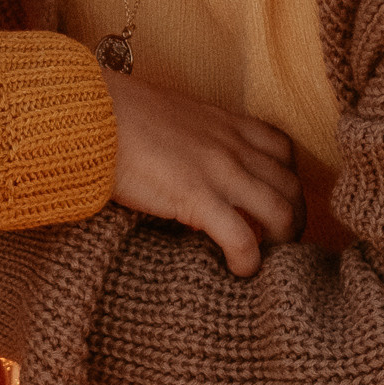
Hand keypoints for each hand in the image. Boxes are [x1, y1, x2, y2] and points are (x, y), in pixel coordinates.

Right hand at [104, 73, 299, 276]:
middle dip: (293, 217)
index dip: (286, 180)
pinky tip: (239, 270)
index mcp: (226, 123)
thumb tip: (194, 165)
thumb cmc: (119, 115)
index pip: (283, 150)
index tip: (274, 203)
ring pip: (281, 211)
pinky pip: (242, 238)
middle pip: (291, 185)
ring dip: (281, 240)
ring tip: (264, 258)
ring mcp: (219, 171)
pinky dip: (249, 260)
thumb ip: (196, 138)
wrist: (90, 113)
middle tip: (277, 241)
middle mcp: (233, 146)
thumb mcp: (172, 117)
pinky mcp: (197, 197)